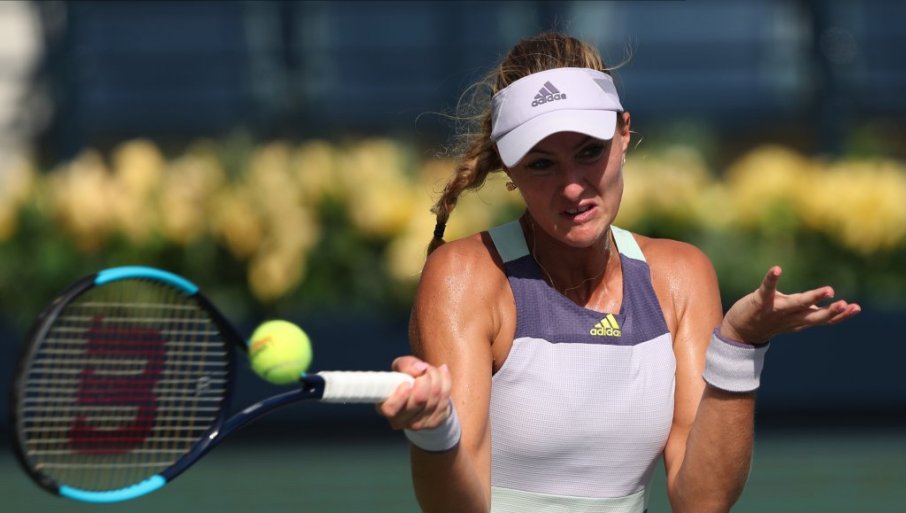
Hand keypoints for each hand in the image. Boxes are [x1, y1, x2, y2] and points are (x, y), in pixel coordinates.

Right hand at [377, 355, 452, 430]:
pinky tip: (442, 373)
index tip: (408, 383)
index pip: (391, 409)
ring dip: (437, 377)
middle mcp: (400, 420)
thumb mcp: (400, 368)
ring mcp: (419, 424)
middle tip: (425, 368)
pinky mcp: (434, 422)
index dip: (401, 396)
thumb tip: (421, 369)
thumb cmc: (406, 379)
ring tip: (432, 370)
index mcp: (386, 408)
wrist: (422, 392)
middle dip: (426, 378)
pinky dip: (446, 382)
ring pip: (435, 398)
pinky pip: (445, 399)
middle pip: (419, 400)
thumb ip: (406, 365)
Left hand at [721, 266, 860, 344]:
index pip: (823, 320)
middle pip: (814, 316)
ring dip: (812, 297)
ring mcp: (775, 309)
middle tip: (847, 305)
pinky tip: (777, 269)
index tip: (856, 308)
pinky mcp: (759, 302)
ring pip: (796, 304)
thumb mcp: (792, 319)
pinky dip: (772, 279)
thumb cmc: (770, 321)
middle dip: (831, 311)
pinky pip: (767, 289)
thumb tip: (830, 308)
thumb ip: (809, 313)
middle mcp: (790, 317)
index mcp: (800, 320)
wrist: (739, 331)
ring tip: (827, 290)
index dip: (840, 316)